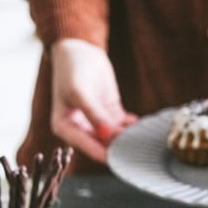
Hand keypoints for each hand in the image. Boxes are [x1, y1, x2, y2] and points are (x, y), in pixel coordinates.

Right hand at [50, 38, 137, 163]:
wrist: (79, 50)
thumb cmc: (71, 69)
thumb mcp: (80, 92)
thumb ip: (94, 115)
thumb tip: (108, 135)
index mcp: (65, 128)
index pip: (88, 148)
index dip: (106, 154)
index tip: (123, 157)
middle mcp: (81, 129)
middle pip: (103, 145)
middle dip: (120, 146)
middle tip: (137, 146)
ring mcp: (96, 122)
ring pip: (115, 136)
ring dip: (128, 137)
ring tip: (141, 135)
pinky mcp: (110, 114)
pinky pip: (122, 126)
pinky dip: (131, 127)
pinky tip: (140, 125)